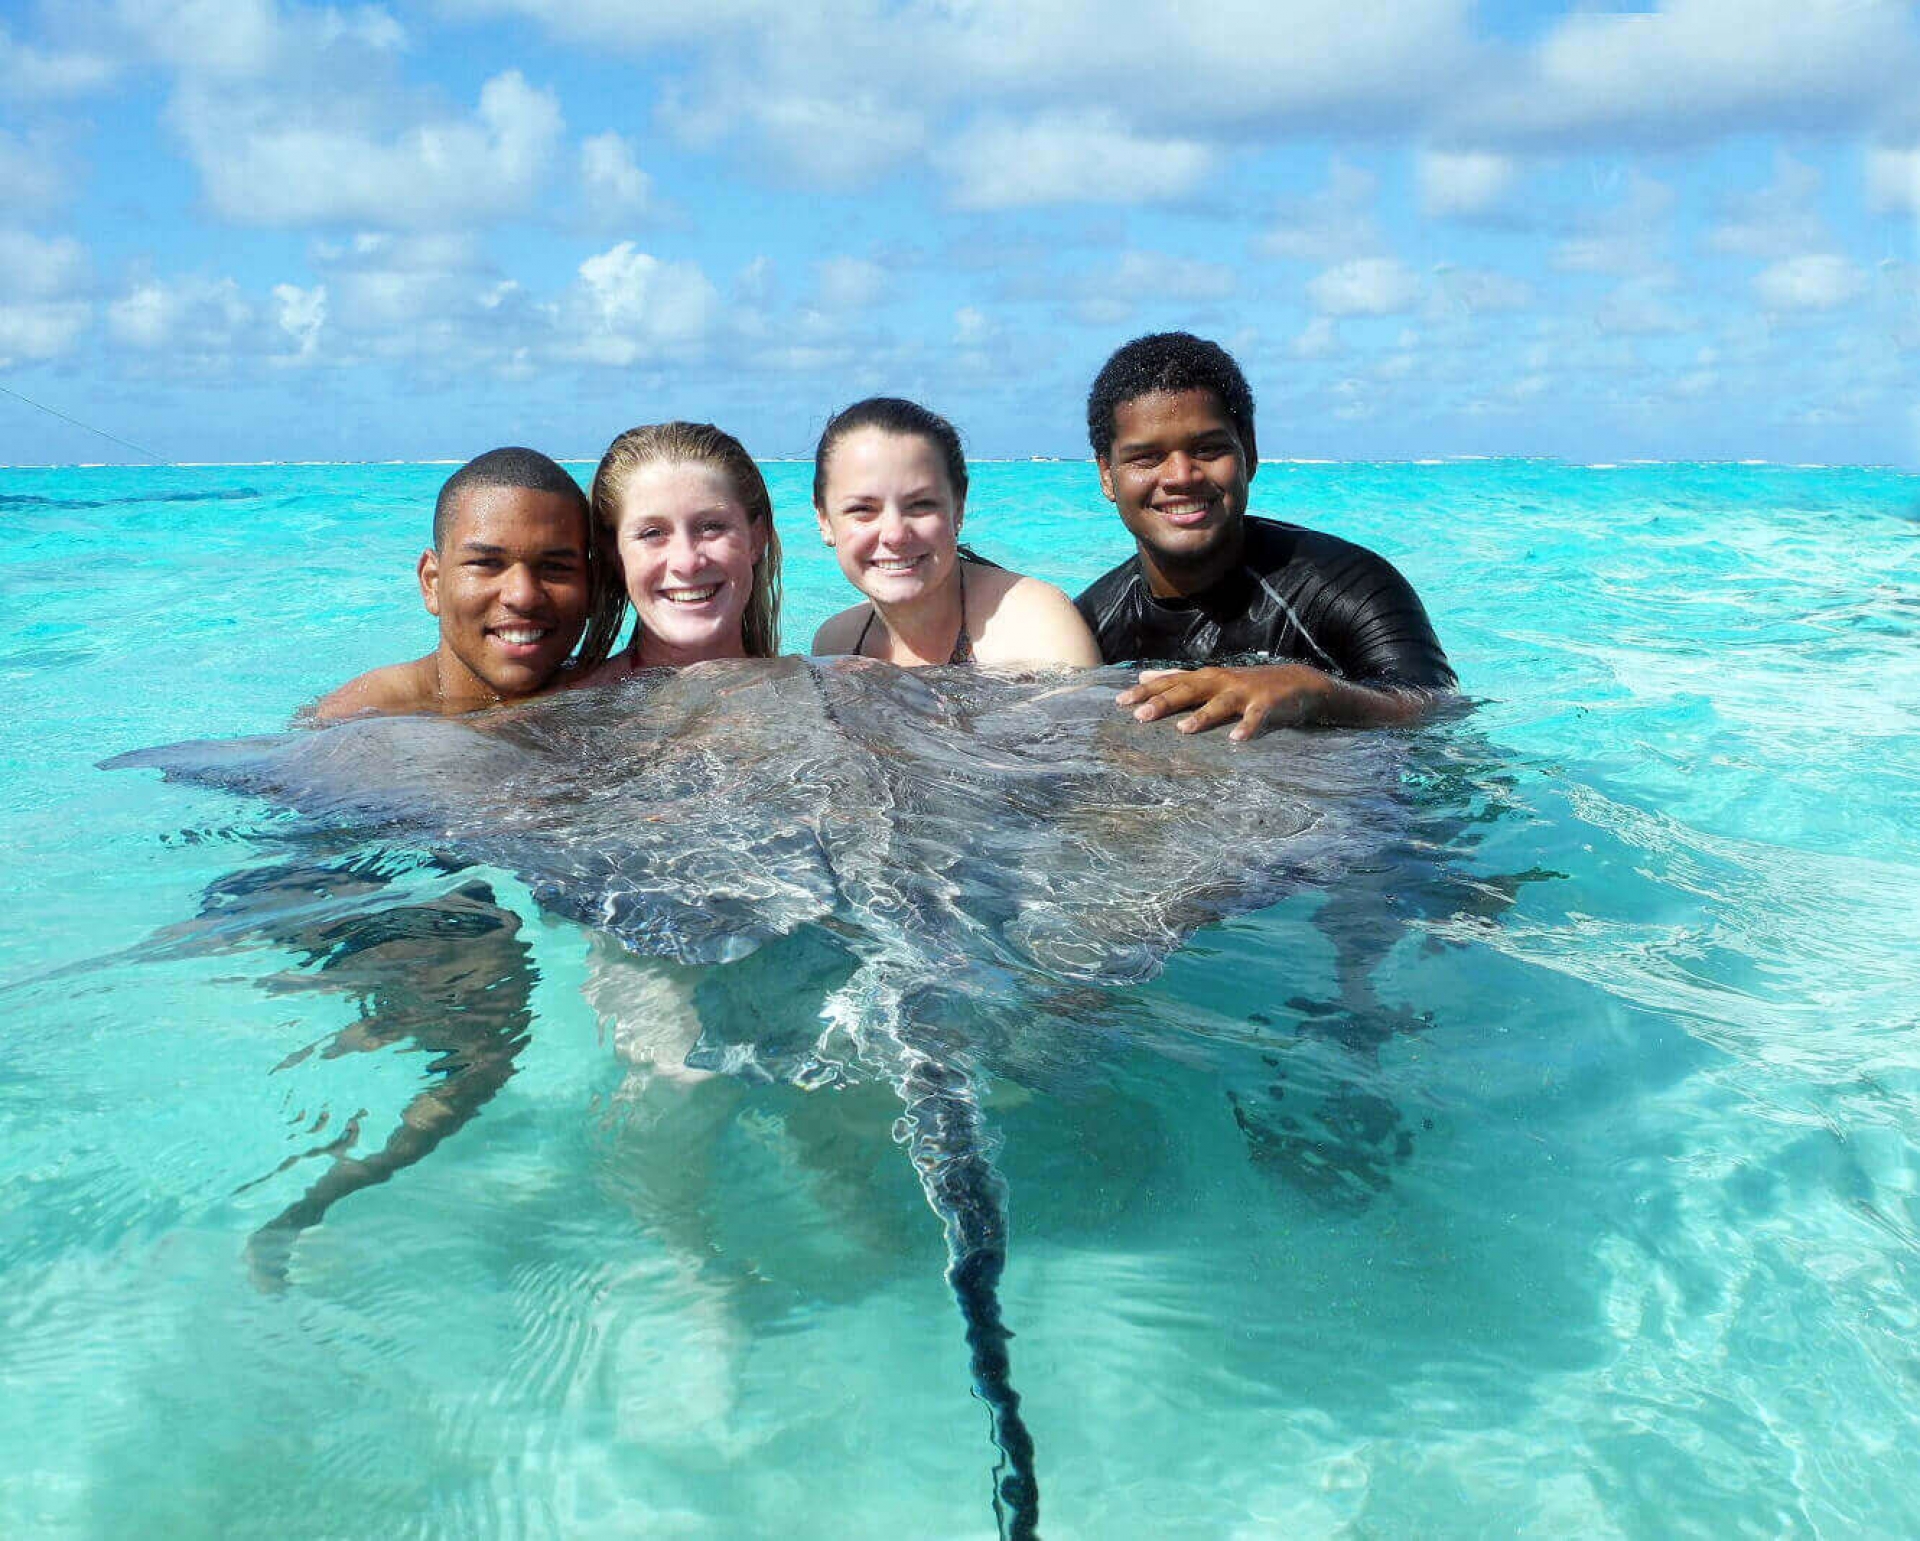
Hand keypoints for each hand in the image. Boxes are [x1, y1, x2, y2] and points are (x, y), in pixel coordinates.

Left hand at [1116, 663, 1333, 740]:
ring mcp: (1244, 693)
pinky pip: (1256, 718)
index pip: (1170, 682)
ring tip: (1184, 730)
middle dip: (1164, 701)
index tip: (1119, 701)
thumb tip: (1144, 675)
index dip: (1145, 691)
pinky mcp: (1266, 705)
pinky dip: (1247, 727)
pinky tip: (1236, 739)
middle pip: (1188, 690)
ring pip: (1219, 703)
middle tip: (1139, 715)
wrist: (1297, 683)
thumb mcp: (1210, 679)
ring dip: (1202, 716)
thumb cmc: (1246, 685)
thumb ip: (1177, 678)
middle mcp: (1221, 682)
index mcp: (1205, 678)